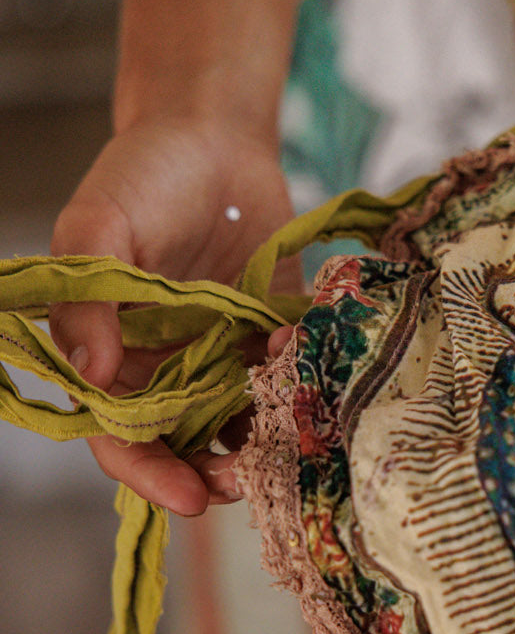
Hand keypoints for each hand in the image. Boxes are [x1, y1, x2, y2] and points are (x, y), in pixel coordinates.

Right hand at [50, 115, 301, 514]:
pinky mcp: (270, 339)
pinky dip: (301, 383)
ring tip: (290, 437)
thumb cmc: (142, 176)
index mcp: (112, 359)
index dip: (150, 474)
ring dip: (266, 442)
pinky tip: (306, 359)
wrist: (214, 137)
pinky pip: (288, 379)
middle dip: (216, 475)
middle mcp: (167, 372)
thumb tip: (89, 372)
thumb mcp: (98, 225)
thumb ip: (88, 298)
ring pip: (242, 426)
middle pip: (187, 449)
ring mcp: (222, 360)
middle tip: (251, 480)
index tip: (187, 496)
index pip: (122, 439)